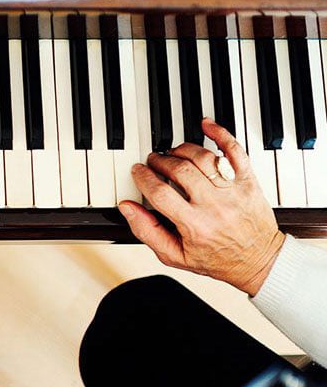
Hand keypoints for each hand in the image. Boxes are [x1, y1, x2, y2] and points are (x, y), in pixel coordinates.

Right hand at [119, 118, 283, 295]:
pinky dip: (220, 134)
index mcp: (194, 225)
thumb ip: (147, 230)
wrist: (258, 260)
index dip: (144, 177)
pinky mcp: (248, 181)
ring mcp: (233, 191)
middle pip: (179, 171)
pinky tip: (206, 125)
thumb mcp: (174, 255)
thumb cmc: (216, 259)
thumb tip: (128, 207)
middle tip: (153, 161)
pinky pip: (235, 151)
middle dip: (160, 161)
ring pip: (202, 158)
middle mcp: (214, 205)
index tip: (138, 171)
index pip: (160, 192)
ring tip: (173, 153)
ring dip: (182, 150)